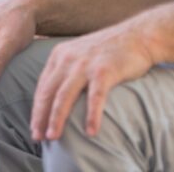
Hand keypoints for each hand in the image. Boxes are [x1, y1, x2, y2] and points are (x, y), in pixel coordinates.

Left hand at [29, 25, 154, 141]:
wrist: (138, 35)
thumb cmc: (110, 50)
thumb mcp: (80, 55)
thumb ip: (67, 71)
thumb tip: (56, 98)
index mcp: (60, 55)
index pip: (42, 87)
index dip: (36, 109)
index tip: (34, 129)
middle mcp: (69, 59)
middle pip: (49, 92)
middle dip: (41, 117)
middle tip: (38, 138)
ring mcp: (86, 64)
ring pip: (65, 96)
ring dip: (57, 118)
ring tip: (53, 137)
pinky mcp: (104, 71)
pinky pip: (95, 97)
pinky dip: (91, 115)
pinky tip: (90, 132)